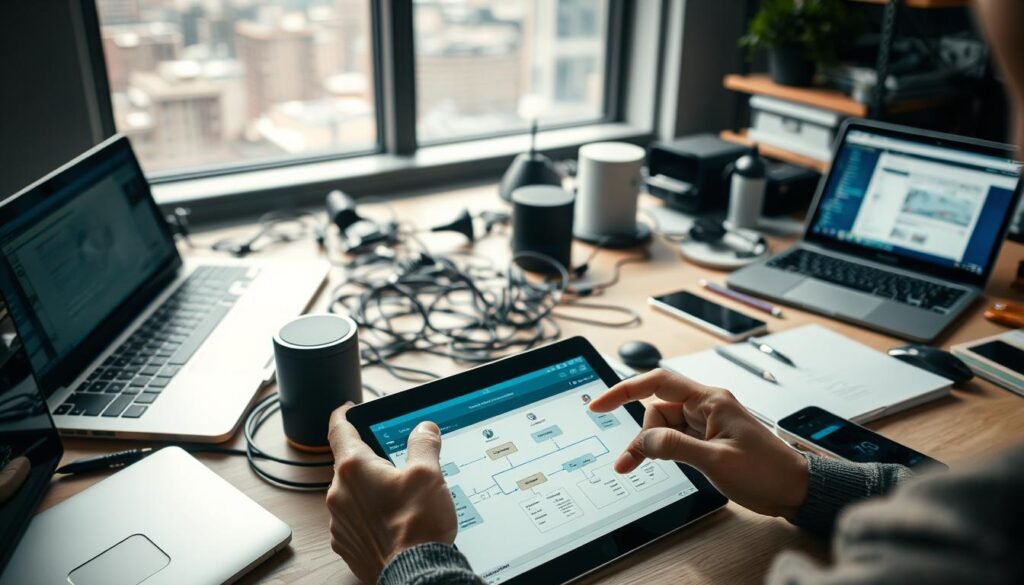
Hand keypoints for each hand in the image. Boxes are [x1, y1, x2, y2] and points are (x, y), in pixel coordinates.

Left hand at [326, 404, 457, 582]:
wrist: (415, 574)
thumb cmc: (417, 526)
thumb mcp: (429, 473)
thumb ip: (424, 444)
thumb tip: (424, 429)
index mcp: (355, 469)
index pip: (339, 430)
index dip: (343, 415)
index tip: (347, 409)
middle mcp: (339, 494)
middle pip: (350, 464)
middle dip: (371, 460)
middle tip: (397, 463)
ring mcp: (339, 522)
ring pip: (352, 493)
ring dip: (370, 490)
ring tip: (401, 498)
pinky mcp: (346, 544)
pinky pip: (354, 520)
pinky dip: (369, 515)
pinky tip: (393, 521)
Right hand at [589, 369, 808, 517]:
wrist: (794, 489)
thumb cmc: (767, 471)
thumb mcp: (716, 461)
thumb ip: (675, 447)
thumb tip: (643, 441)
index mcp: (710, 400)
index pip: (657, 383)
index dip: (623, 390)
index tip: (598, 405)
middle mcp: (706, 406)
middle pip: (656, 410)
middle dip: (643, 435)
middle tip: (632, 462)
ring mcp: (706, 423)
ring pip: (663, 427)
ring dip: (652, 446)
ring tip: (644, 467)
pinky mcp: (708, 439)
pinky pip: (675, 439)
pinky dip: (662, 451)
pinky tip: (653, 463)